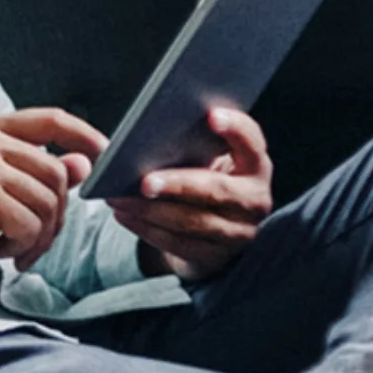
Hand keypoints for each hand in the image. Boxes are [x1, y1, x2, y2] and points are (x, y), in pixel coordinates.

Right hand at [0, 108, 106, 283]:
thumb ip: (34, 169)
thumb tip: (82, 164)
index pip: (51, 119)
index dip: (84, 135)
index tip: (103, 155)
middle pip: (57, 174)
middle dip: (57, 216)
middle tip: (36, 241)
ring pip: (47, 203)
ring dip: (39, 238)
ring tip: (16, 251)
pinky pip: (29, 224)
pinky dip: (22, 247)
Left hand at [108, 106, 272, 281]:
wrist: (210, 233)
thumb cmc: (200, 181)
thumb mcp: (202, 160)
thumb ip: (182, 144)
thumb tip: (127, 133)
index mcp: (255, 166)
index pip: (252, 142)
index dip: (235, 128)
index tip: (210, 116)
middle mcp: (255, 199)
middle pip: (216, 189)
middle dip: (177, 184)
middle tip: (143, 181)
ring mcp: (240, 232)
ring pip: (193, 221)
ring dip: (151, 210)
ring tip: (117, 198)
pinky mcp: (217, 256)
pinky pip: (179, 244)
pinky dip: (147, 229)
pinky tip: (124, 215)